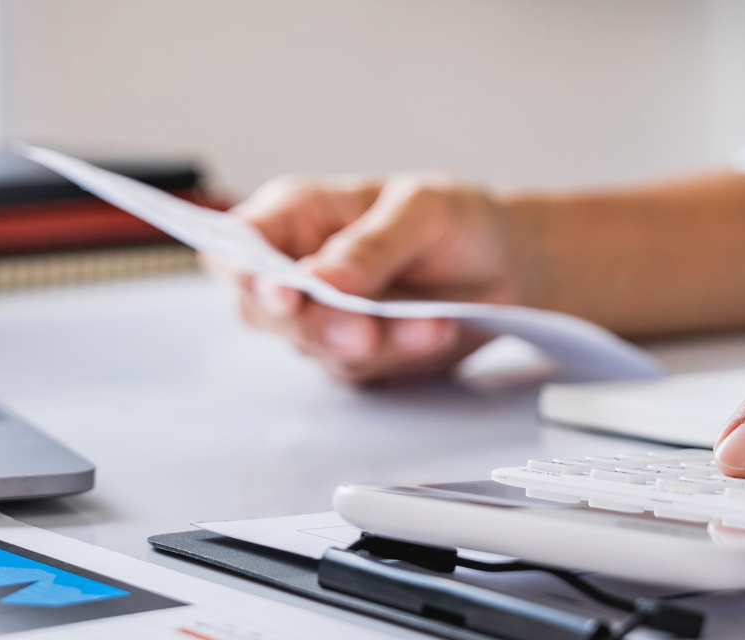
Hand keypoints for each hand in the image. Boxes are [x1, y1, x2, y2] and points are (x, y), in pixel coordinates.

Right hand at [206, 173, 528, 383]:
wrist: (503, 267)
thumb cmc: (452, 220)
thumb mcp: (422, 208)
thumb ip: (371, 243)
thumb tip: (323, 277)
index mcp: (297, 215)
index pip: (240, 242)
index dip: (246, 271)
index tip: (281, 292)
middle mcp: (297, 269)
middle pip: (263, 309)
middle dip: (315, 322)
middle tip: (363, 329)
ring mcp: (321, 319)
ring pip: (316, 346)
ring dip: (376, 340)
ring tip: (429, 322)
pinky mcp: (353, 358)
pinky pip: (360, 369)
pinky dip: (400, 354)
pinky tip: (434, 332)